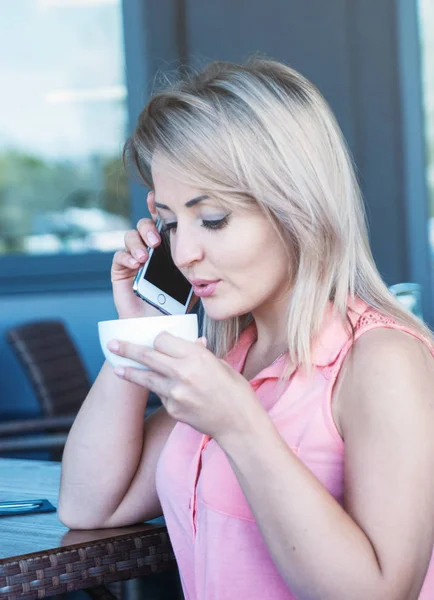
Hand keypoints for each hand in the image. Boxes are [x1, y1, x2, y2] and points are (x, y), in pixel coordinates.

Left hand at [107, 332, 264, 440]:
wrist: (239, 424)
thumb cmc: (235, 391)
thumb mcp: (220, 364)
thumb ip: (200, 354)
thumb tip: (192, 343)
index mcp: (196, 356)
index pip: (163, 339)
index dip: (158, 339)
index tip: (156, 341)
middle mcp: (182, 372)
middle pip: (147, 355)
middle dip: (127, 349)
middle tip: (112, 345)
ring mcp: (175, 393)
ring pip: (146, 377)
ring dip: (130, 372)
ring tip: (117, 367)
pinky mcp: (172, 409)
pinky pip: (160, 395)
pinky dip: (160, 390)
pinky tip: (165, 390)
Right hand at [111, 191, 197, 318]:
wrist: (159, 324)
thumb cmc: (176, 303)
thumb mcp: (191, 280)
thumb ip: (196, 264)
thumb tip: (206, 247)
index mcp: (166, 247)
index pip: (161, 222)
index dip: (158, 208)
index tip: (157, 199)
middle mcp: (149, 248)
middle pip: (144, 225)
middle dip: (148, 227)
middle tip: (155, 240)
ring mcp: (133, 258)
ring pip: (130, 237)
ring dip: (137, 243)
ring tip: (145, 257)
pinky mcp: (121, 271)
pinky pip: (119, 256)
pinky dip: (127, 256)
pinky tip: (135, 263)